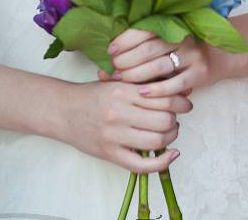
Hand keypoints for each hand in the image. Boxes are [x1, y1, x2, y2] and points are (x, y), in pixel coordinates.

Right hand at [53, 80, 190, 173]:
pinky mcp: (110, 154)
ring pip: (157, 141)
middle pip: (164, 120)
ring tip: (168, 132)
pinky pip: (142, 165)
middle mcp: (119, 113)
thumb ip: (143, 86)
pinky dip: (162, 163)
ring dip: (170, 137)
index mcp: (122, 91)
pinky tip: (171, 154)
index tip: (185, 104)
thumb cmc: (92, 95)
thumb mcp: (117, 82)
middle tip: (174, 118)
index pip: (163, 97)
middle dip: (175, 120)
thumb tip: (178, 90)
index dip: (180, 102)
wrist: (62, 110)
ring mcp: (114, 136)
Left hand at [98, 28, 219, 95]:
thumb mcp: (169, 40)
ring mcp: (192, 56)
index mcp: (173, 26)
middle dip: (127, 59)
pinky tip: (142, 93)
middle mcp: (183, 38)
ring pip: (159, 66)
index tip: (111, 50)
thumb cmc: (184, 50)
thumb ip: (145, 44)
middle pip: (149, 49)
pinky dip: (156, 90)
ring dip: (136, 74)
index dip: (125, 40)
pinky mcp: (199, 74)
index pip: (145, 30)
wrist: (221, 56)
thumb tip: (110, 56)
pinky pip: (174, 84)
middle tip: (113, 68)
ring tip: (121, 79)